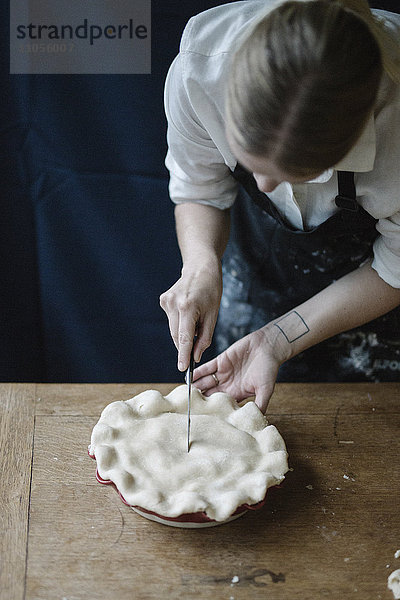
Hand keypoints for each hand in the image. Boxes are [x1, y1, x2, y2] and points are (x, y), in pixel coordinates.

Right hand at [160, 256, 221, 370]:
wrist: (200, 267)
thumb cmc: (211, 290)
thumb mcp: (213, 315)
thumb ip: (204, 337)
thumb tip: (195, 356)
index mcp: (188, 307)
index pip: (184, 338)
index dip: (183, 355)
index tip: (182, 369)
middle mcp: (173, 304)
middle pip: (177, 336)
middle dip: (185, 345)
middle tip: (196, 346)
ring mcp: (166, 301)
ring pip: (173, 329)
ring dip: (183, 332)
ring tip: (196, 320)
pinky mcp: (163, 300)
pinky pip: (171, 320)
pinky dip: (180, 322)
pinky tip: (188, 311)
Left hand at [193, 327, 285, 412]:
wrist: (268, 346)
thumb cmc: (269, 369)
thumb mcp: (266, 389)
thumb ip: (260, 404)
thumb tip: (258, 420)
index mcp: (237, 394)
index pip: (222, 405)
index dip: (212, 410)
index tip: (202, 418)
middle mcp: (228, 384)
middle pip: (210, 394)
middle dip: (200, 400)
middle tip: (188, 407)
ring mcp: (223, 373)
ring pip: (206, 382)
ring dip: (196, 387)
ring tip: (185, 394)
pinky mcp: (220, 361)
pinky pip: (206, 368)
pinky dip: (198, 372)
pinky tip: (188, 377)